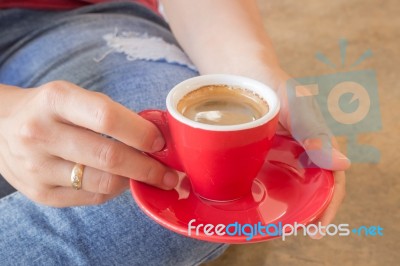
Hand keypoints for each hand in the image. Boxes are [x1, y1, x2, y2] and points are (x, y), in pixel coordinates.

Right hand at [0, 81, 178, 206]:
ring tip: (147, 176)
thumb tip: (155, 139)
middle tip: (169, 174)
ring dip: (134, 181)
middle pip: (109, 157)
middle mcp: (41, 133)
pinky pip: (92, 198)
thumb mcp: (74, 97)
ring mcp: (37, 167)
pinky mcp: (40, 194)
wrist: (2, 127)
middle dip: (148, 168)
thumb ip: (110, 114)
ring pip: (103, 183)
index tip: (161, 143)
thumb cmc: (50, 110)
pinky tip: (120, 181)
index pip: (108, 118)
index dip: (141, 133)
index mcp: (56, 100)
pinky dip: (114, 191)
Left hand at [274, 70, 349, 237]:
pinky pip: (275, 174)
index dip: (330, 204)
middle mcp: (306, 148)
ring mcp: (287, 150)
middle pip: (315, 185)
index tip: (319, 227)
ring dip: (291, 203)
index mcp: (320, 139)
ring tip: (278, 223)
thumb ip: (313, 131)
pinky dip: (272, 189)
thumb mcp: (293, 105)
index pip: (334, 178)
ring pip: (295, 182)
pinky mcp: (268, 151)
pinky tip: (260, 200)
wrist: (245, 75)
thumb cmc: (273, 85)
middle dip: (310, 209)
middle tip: (293, 230)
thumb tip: (343, 164)